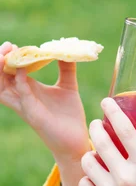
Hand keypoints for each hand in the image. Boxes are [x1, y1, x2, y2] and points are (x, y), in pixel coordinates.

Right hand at [0, 41, 89, 161]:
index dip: (8, 59)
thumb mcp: (68, 86)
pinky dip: (19, 81)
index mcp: (29, 90)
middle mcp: (23, 98)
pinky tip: (22, 68)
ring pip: (2, 89)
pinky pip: (22, 95)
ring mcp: (26, 107)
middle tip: (7, 46)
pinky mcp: (33, 114)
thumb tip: (67, 50)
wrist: (77, 139)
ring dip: (2, 71)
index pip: (10, 72)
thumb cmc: (70, 115)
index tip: (13, 45)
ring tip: (5, 54)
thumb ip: (67, 69)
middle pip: (1, 79)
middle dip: (0, 62)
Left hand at [79, 97, 135, 185]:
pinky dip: (89, 177)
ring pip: (88, 163)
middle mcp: (127, 178)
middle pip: (101, 142)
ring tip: (95, 152)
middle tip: (97, 124)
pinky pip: (86, 185)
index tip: (107, 102)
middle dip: (96, 128)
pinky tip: (94, 176)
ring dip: (90, 154)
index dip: (113, 111)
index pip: (124, 130)